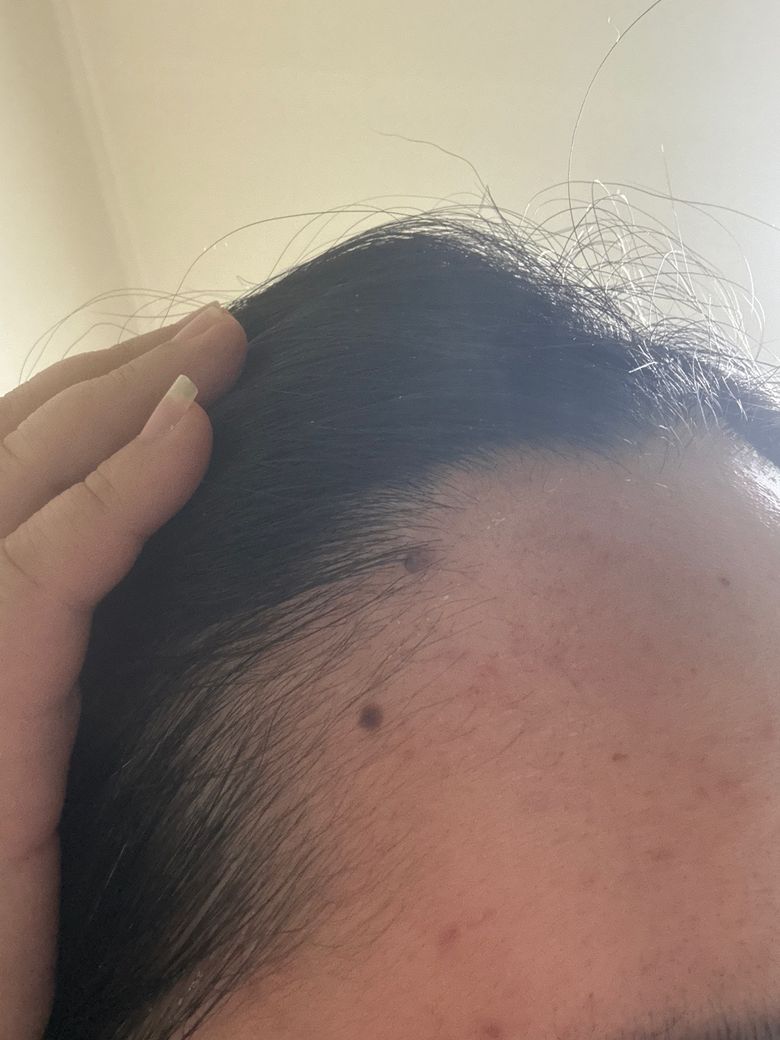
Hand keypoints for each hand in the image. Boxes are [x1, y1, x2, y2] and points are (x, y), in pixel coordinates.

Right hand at [0, 304, 247, 1038]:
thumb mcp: (48, 744)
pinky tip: (193, 425)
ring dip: (122, 399)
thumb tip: (154, 587)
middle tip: (205, 334)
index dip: (85, 421)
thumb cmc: (15, 913)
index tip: (176, 383)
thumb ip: (75, 652)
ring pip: (22, 481)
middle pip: (9, 458)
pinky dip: (122, 485)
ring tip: (217, 344)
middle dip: (105, 383)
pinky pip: (48, 564)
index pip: (9, 489)